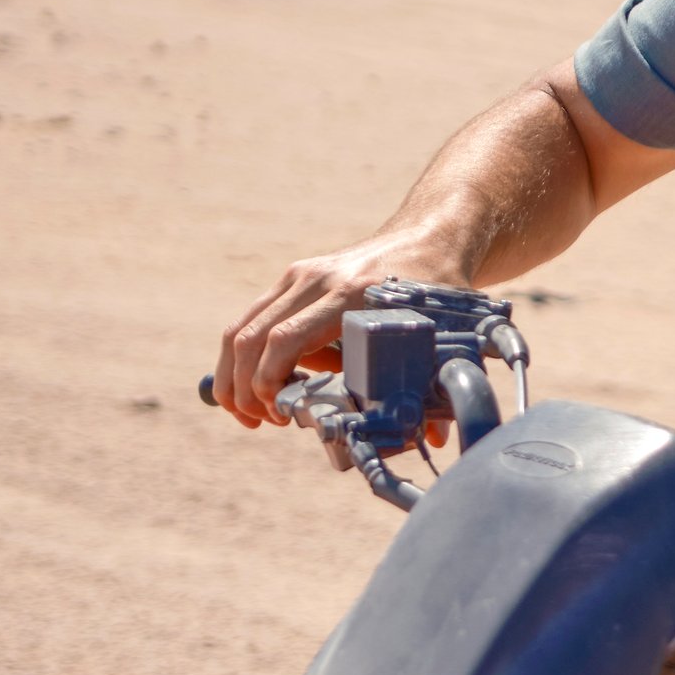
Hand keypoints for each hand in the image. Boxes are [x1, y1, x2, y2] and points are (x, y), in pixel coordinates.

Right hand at [213, 234, 472, 427]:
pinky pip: (254, 319)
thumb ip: (432, 383)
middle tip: (260, 423)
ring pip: (243, 327)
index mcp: (351, 293)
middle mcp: (317, 278)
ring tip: (252, 414)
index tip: (280, 414)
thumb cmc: (436, 291)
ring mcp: (300, 275)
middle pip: (251, 336)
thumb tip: (435, 438)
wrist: (426, 237)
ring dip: (235, 375)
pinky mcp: (294, 278)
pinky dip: (247, 357)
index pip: (286, 338)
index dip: (269, 382)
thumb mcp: (440, 331)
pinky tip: (263, 386)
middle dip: (243, 388)